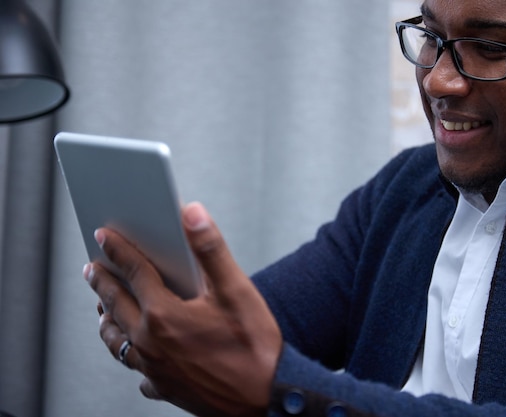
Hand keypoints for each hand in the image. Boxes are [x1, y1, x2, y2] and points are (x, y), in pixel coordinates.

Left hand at [84, 202, 281, 416]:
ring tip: (103, 308)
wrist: (269, 398)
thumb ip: (211, 249)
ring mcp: (154, 370)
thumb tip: (192, 214)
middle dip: (101, 281)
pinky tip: (138, 353)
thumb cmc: (256, 347)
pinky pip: (137, 371)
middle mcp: (150, 344)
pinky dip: (132, 356)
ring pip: (117, 341)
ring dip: (107, 319)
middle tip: (93, 268)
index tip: (104, 236)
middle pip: (115, 305)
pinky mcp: (164, 388)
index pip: (134, 272)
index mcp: (164, 315)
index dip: (118, 249)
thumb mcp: (237, 291)